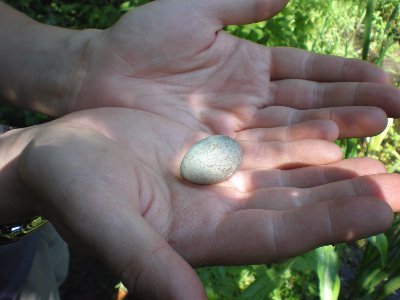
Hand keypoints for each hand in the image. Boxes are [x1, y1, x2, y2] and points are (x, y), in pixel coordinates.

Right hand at [14, 108, 397, 298]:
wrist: (57, 156)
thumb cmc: (72, 187)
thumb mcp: (105, 222)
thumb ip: (148, 264)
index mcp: (199, 236)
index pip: (278, 234)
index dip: (328, 223)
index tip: (381, 206)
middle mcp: (218, 210)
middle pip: (297, 207)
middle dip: (349, 196)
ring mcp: (218, 179)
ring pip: (289, 175)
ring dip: (334, 166)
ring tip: (381, 155)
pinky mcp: (210, 150)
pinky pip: (266, 144)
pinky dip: (302, 140)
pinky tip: (332, 131)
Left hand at [69, 0, 399, 137]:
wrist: (98, 80)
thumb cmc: (139, 44)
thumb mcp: (193, 12)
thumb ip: (239, 3)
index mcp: (250, 68)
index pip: (311, 75)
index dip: (349, 78)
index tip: (389, 81)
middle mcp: (251, 104)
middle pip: (313, 106)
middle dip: (357, 107)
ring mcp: (237, 131)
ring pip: (296, 132)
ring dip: (338, 132)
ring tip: (379, 133)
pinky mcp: (218, 154)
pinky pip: (265, 153)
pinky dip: (298, 153)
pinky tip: (330, 153)